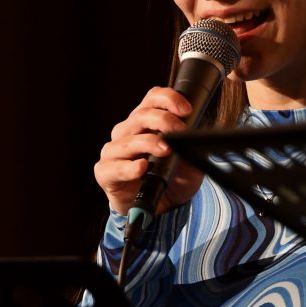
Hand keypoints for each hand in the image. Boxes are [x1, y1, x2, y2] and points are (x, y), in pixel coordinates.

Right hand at [94, 87, 203, 215]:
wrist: (159, 208)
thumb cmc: (170, 178)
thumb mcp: (188, 161)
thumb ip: (192, 146)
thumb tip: (200, 136)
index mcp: (144, 122)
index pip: (152, 98)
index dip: (169, 99)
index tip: (186, 110)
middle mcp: (126, 132)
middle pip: (141, 116)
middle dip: (163, 120)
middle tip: (180, 131)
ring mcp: (113, 151)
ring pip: (129, 141)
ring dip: (149, 143)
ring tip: (166, 150)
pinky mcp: (105, 172)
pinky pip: (115, 167)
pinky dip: (130, 168)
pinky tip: (142, 167)